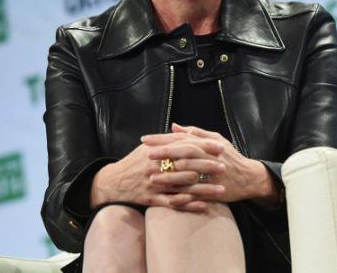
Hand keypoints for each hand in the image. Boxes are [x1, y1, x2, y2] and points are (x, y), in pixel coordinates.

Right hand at [90, 137, 225, 211]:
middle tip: (224, 168)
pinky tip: (203, 206)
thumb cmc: (133, 163)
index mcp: (156, 151)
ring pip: (183, 186)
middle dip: (207, 166)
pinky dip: (188, 204)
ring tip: (221, 190)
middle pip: (186, 165)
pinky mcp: (151, 199)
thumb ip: (165, 140)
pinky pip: (172, 203)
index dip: (203, 147)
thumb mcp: (147, 147)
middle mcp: (155, 166)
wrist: (112, 182)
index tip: (220, 148)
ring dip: (204, 189)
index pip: (184, 146)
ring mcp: (153, 183)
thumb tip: (182, 130)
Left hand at [142, 123, 278, 207]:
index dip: (163, 138)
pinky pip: (195, 194)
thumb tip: (174, 125)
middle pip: (183, 153)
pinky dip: (182, 196)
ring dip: (169, 175)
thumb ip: (195, 133)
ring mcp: (211, 175)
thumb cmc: (229, 157)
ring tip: (152, 176)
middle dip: (164, 153)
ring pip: (187, 174)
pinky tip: (168, 197)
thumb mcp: (216, 139)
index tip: (145, 139)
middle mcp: (208, 157)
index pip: (181, 138)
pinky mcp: (213, 191)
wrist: (249, 177)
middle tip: (146, 154)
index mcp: (207, 144)